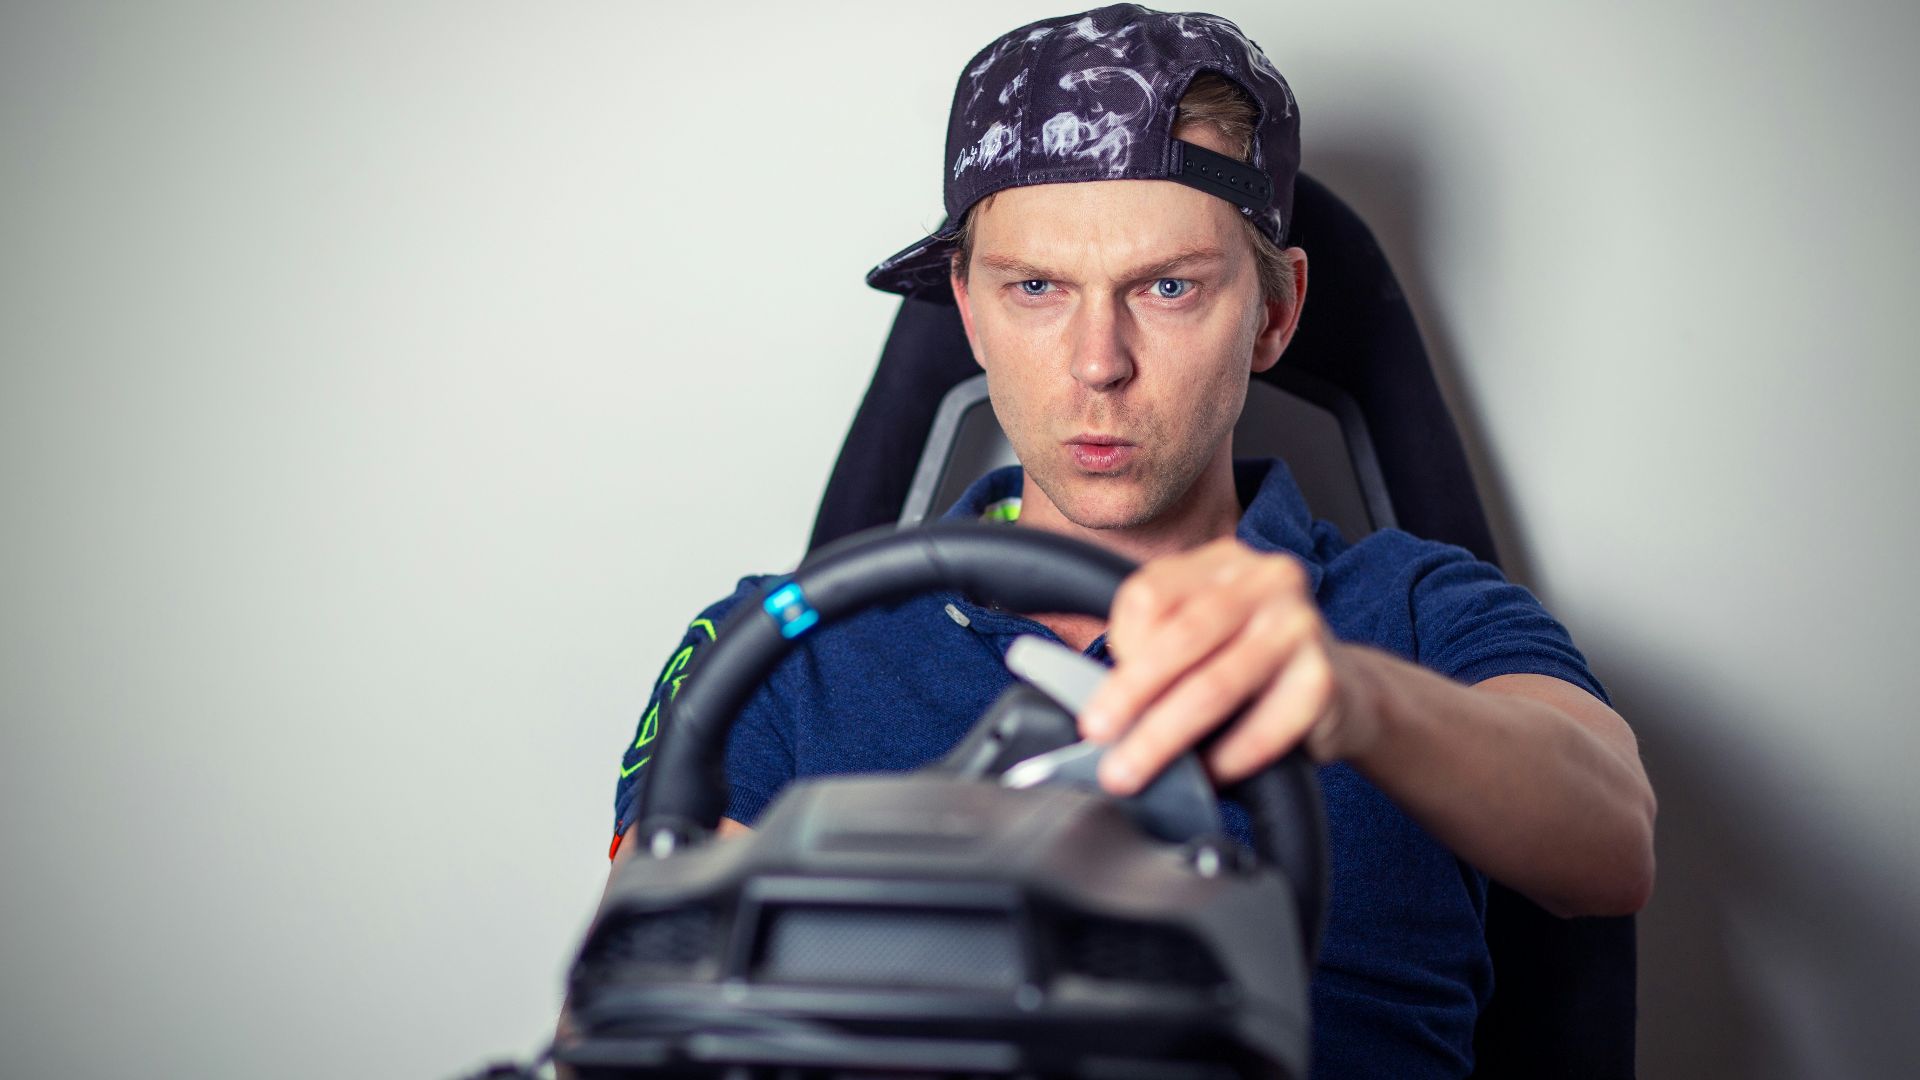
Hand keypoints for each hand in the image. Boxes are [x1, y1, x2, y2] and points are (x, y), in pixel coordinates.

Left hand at [1080, 537, 1376, 794]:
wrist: (1344, 690)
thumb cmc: (1251, 664)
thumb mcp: (1201, 635)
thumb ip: (1155, 646)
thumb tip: (1106, 707)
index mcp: (1223, 562)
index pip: (1151, 594)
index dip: (1120, 646)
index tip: (1098, 695)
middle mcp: (1266, 581)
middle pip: (1181, 637)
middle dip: (1130, 694)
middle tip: (1098, 736)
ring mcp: (1300, 626)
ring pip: (1215, 684)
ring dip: (1165, 736)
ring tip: (1134, 769)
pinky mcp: (1323, 679)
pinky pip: (1263, 727)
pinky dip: (1226, 758)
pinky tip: (1205, 776)